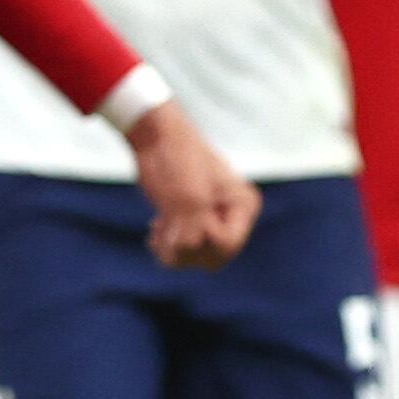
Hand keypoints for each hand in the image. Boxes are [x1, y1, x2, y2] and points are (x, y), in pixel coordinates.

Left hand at [123, 102, 258, 268]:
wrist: (155, 139)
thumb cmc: (178, 160)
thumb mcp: (189, 197)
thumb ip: (195, 231)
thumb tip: (188, 252)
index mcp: (243, 206)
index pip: (228, 245)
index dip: (204, 238)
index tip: (187, 214)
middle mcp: (231, 217)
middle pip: (213, 258)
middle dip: (188, 248)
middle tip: (168, 227)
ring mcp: (210, 221)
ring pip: (195, 259)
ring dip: (173, 249)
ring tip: (159, 229)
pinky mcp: (190, 223)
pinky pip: (181, 254)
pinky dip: (166, 248)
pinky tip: (156, 228)